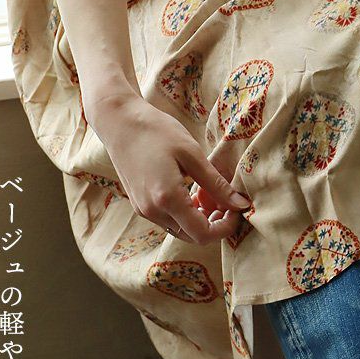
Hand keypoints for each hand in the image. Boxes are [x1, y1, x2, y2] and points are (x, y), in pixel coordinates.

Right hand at [86, 92, 251, 244]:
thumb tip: (241, 205)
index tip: (237, 209)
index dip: (225, 228)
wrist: (118, 122)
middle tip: (224, 199)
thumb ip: (217, 184)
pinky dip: (185, 214)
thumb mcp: (192, 154)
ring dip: (199, 219)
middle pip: (192, 237)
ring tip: (207, 192)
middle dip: (214, 224)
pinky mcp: (140, 206)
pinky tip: (191, 192)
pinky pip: (169, 221)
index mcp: (167, 199)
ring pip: (180, 230)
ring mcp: (144, 211)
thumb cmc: (156, 130)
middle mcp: (153, 212)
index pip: (203, 234)